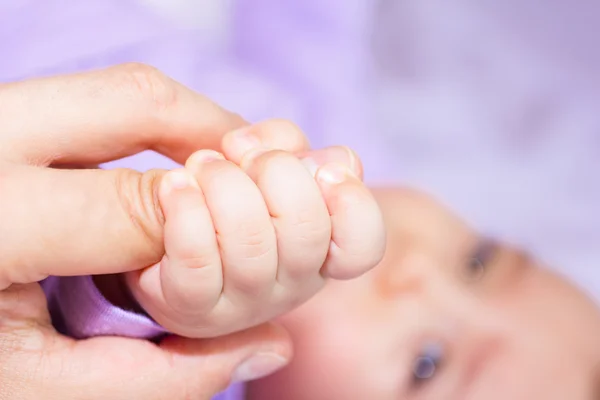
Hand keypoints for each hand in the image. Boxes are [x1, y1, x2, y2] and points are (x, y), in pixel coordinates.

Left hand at [0, 64, 291, 398]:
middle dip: (218, 134)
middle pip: (133, 101)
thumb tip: (270, 340)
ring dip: (186, 125)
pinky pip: (89, 100)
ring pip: (115, 88)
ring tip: (218, 176)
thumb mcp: (42, 396)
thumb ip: (164, 374)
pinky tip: (162, 172)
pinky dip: (145, 128)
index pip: (132, 207)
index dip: (209, 232)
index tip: (237, 254)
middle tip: (259, 178)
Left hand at [124, 120, 386, 337]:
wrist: (158, 232)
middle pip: (307, 231)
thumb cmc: (221, 190)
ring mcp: (244, 304)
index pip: (363, 246)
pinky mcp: (193, 310)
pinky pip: (198, 264)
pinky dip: (186, 211)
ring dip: (223, 184)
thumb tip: (320, 160)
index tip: (324, 169)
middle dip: (275, 171)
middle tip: (241, 152)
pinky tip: (175, 187)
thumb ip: (292, 147)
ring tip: (201, 165)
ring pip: (252, 243)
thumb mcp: (263, 157)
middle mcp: (292, 284)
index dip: (352, 203)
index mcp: (321, 249)